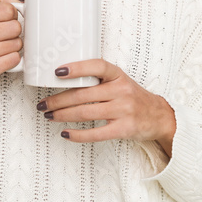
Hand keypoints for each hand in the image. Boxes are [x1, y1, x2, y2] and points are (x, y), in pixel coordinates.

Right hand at [0, 0, 23, 96]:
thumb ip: (0, 4)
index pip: (8, 9)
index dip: (12, 16)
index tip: (5, 23)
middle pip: (14, 27)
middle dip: (14, 34)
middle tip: (4, 39)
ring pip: (16, 44)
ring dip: (14, 48)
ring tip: (2, 50)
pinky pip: (14, 59)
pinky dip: (13, 59)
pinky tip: (2, 60)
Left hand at [37, 59, 176, 151]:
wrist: (159, 116)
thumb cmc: (133, 97)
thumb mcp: (120, 82)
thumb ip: (99, 80)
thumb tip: (64, 80)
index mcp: (118, 75)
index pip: (97, 66)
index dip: (77, 68)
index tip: (57, 71)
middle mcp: (122, 90)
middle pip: (83, 94)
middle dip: (58, 100)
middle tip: (43, 104)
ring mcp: (124, 110)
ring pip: (85, 112)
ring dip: (62, 115)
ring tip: (49, 116)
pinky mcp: (124, 129)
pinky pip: (96, 133)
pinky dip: (77, 134)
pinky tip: (65, 133)